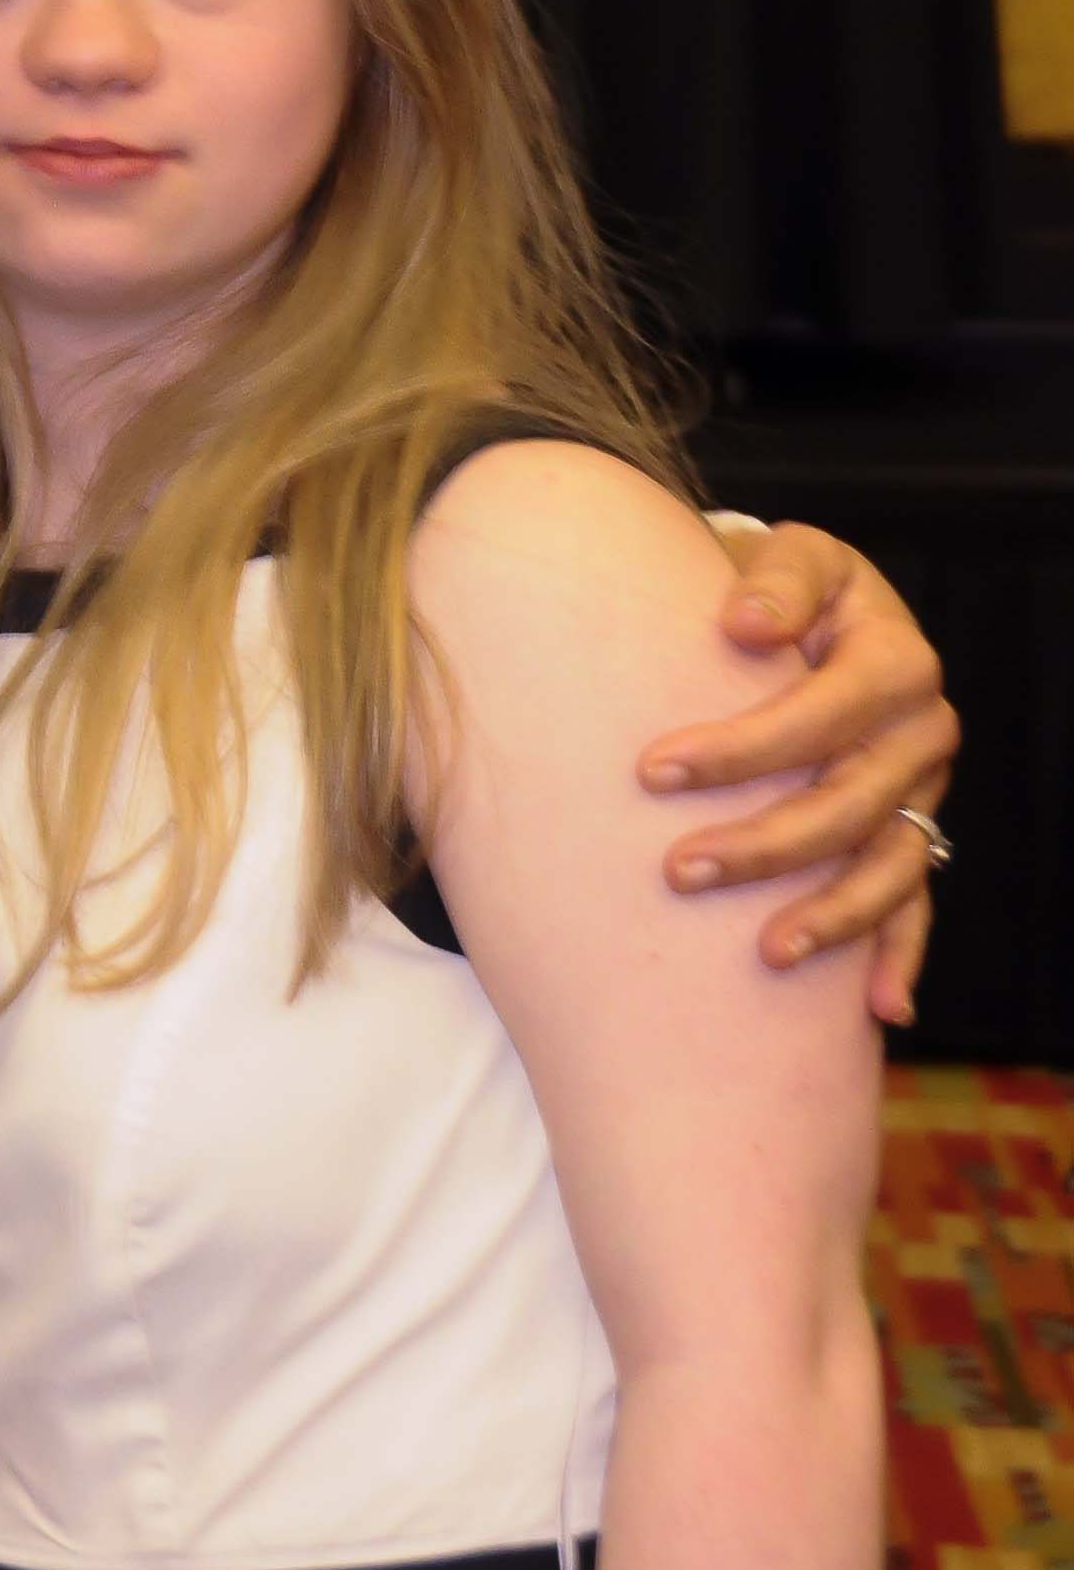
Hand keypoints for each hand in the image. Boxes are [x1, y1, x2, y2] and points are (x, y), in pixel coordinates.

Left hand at [645, 523, 953, 1025]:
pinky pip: (912, 904)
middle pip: (852, 802)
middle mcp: (919, 729)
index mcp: (893, 657)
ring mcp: (919, 790)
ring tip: (767, 953)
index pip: (821, 712)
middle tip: (676, 871)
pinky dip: (897, 957)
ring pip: (887, 865)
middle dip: (765, 843)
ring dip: (830, 915)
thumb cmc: (771, 586)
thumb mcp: (783, 558)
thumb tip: (747, 625)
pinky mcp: (909, 833)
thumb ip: (774, 580)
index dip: (741, 748)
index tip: (651, 770)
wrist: (791, 614)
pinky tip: (880, 1011)